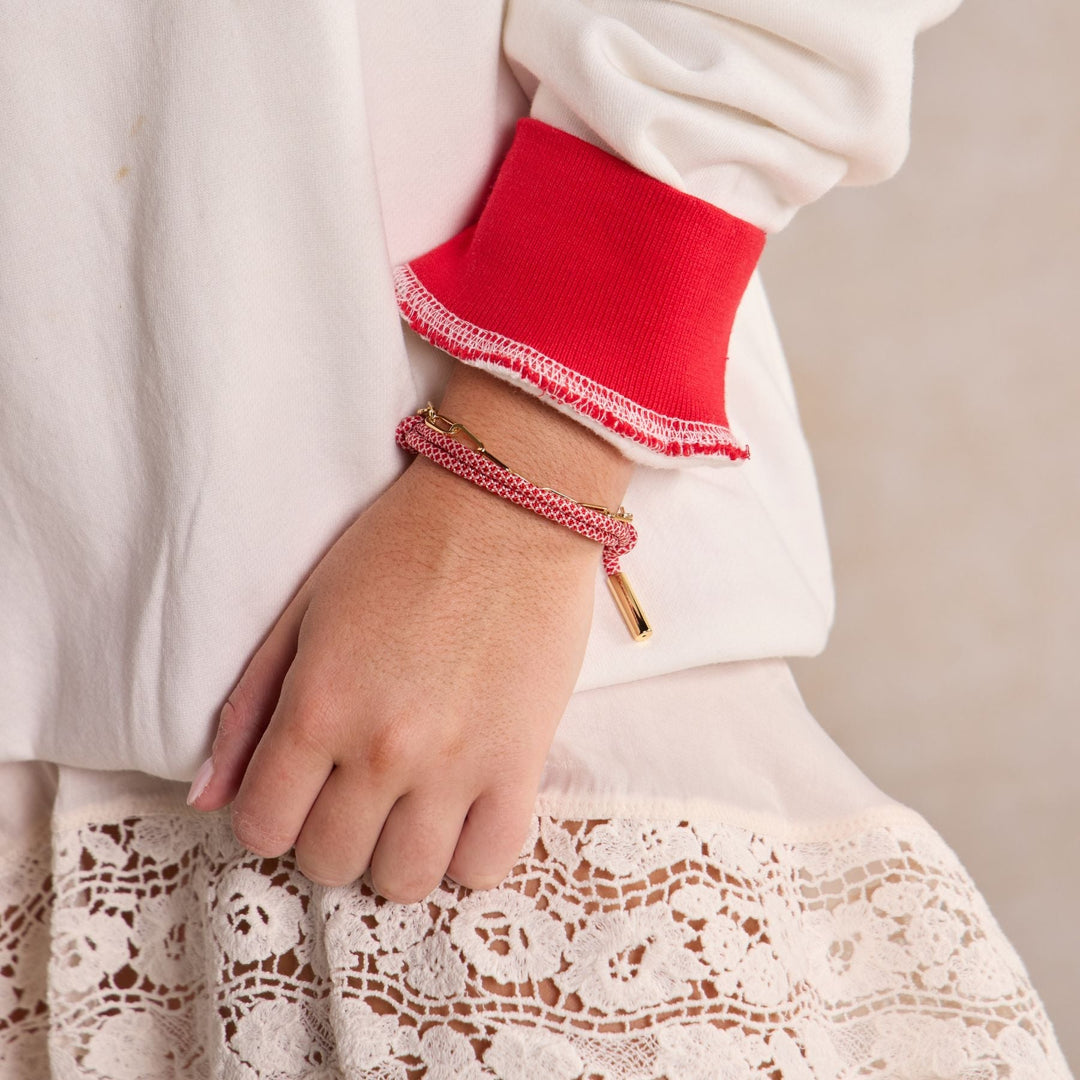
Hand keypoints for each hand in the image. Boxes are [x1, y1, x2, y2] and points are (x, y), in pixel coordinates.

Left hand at [188, 369, 630, 901]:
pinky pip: (487, 864)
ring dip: (395, 856)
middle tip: (352, 793)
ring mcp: (455, 762)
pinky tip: (460, 817)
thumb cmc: (402, 546)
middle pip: (330, 862)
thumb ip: (251, 707)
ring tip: (407, 812)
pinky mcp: (520, 761)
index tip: (295, 791)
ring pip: (405, 881)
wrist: (509, 506)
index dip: (270, 815)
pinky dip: (466, 857)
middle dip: (329, 835)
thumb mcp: (305, 611)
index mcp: (318, 706)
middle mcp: (381, 749)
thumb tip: (207, 797)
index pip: (263, 827)